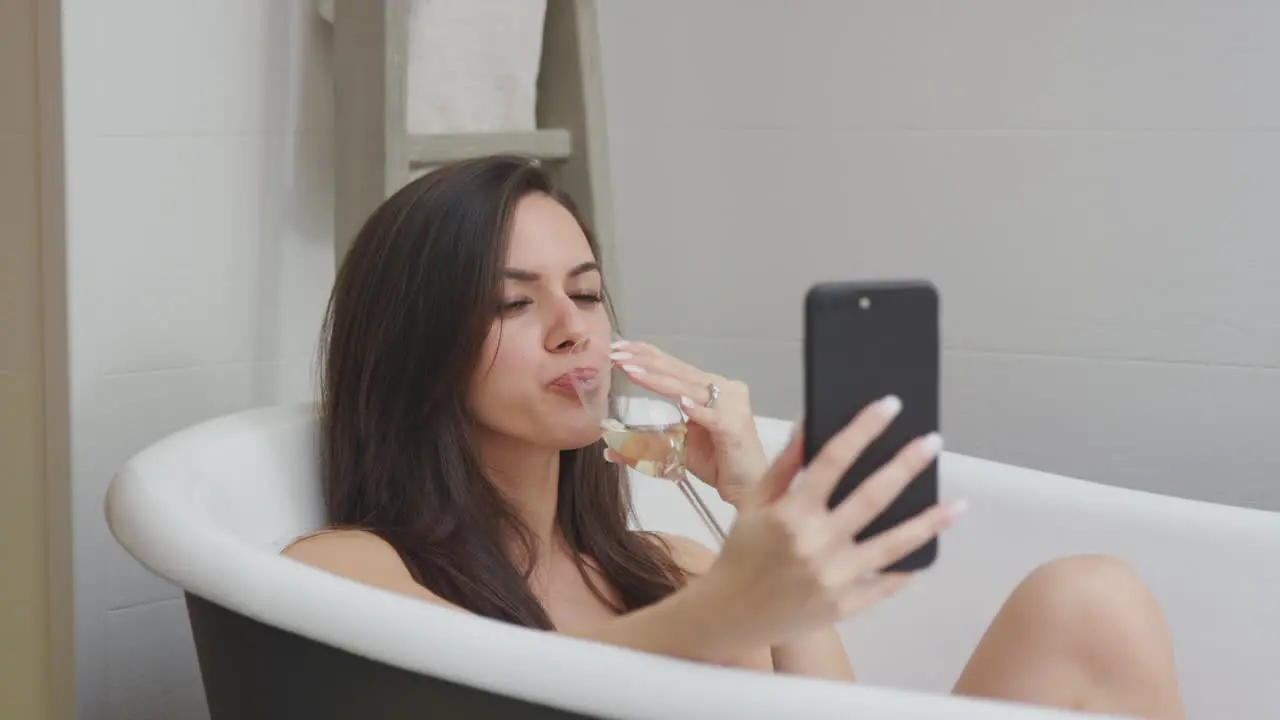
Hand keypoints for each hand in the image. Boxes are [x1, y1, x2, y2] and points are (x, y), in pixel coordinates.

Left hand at [605, 340, 766, 507]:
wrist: (748, 487)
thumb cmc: (717, 462)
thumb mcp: (677, 448)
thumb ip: (648, 443)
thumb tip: (609, 450)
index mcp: (710, 389)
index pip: (675, 366)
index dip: (648, 354)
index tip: (620, 346)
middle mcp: (724, 390)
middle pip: (679, 372)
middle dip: (646, 361)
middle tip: (617, 353)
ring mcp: (732, 407)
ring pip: (690, 389)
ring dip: (659, 380)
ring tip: (632, 371)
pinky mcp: (735, 428)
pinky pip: (713, 417)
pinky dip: (698, 410)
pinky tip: (683, 403)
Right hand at [694, 396, 965, 653]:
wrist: (731, 614)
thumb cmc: (741, 552)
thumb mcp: (753, 503)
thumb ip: (785, 465)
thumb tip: (809, 424)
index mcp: (790, 512)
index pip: (834, 459)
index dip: (863, 428)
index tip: (889, 406)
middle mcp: (815, 544)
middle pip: (873, 496)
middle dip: (906, 464)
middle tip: (932, 442)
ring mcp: (834, 578)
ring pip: (894, 544)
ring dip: (930, 521)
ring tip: (958, 504)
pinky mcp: (846, 605)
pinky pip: (887, 582)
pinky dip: (910, 565)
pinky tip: (930, 547)